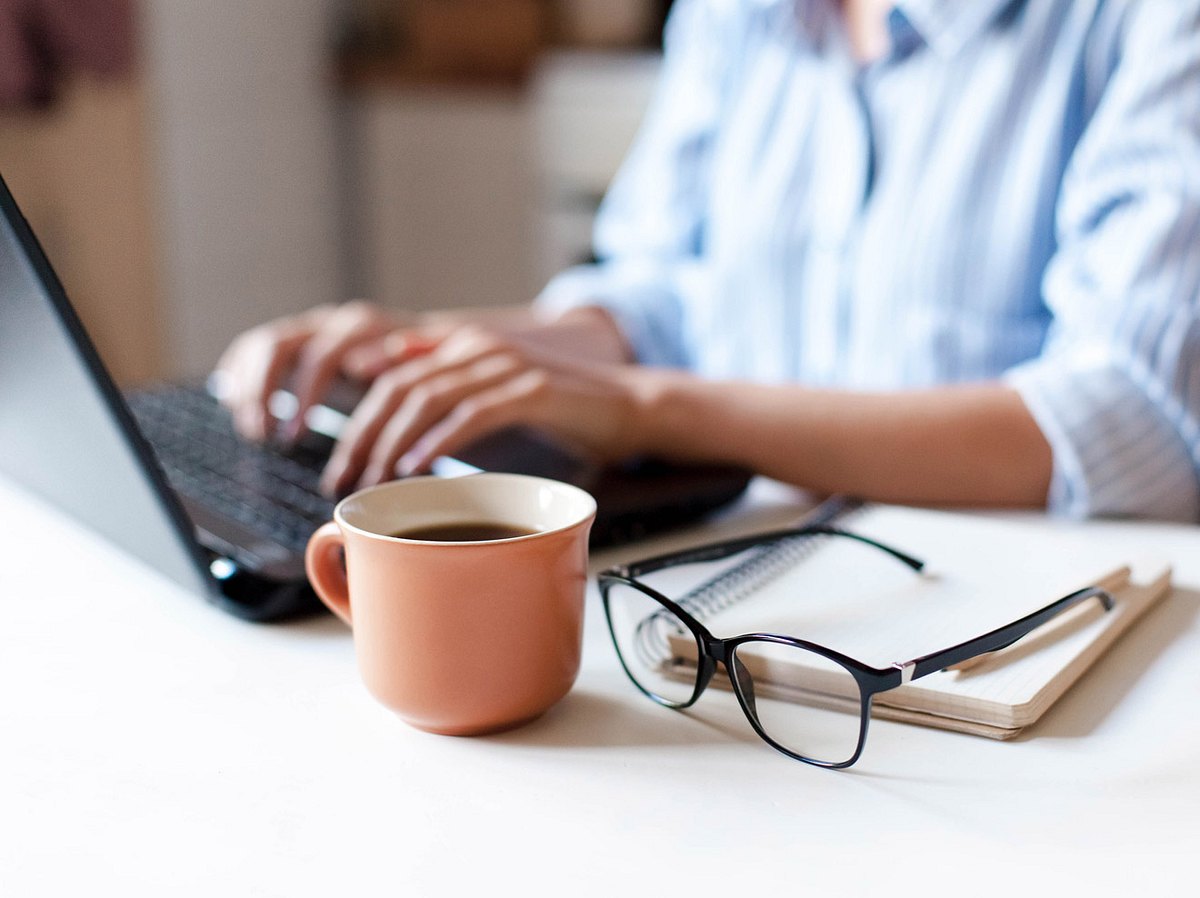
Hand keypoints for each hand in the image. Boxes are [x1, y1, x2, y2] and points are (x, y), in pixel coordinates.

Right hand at [215, 301, 418, 441]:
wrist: (429, 350)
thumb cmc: (429, 372)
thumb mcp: (426, 371)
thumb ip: (409, 360)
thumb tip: (375, 361)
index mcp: (361, 327)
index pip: (319, 355)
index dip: (303, 394)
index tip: (294, 434)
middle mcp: (329, 323)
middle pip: (279, 347)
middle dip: (264, 392)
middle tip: (263, 437)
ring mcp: (308, 330)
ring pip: (261, 347)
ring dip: (249, 388)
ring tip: (252, 431)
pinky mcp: (293, 342)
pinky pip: (252, 348)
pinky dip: (239, 373)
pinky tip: (232, 402)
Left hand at [320, 324, 643, 496]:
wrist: (630, 405)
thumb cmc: (562, 410)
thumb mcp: (496, 395)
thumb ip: (448, 388)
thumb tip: (392, 386)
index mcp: (462, 345)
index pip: (389, 375)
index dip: (356, 420)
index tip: (341, 465)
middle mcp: (477, 346)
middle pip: (398, 387)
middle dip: (362, 437)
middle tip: (344, 480)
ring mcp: (504, 365)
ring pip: (426, 398)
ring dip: (392, 443)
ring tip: (374, 480)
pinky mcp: (532, 389)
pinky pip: (471, 413)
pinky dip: (438, 441)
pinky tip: (416, 466)